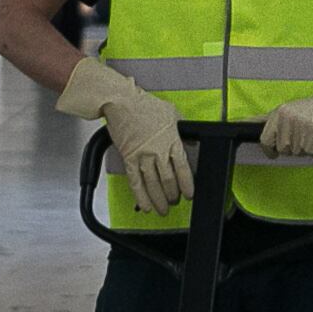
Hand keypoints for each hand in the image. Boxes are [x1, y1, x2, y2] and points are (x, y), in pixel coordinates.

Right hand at [59, 57, 190, 214]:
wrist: (121, 102)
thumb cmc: (144, 104)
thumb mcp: (172, 113)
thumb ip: (182, 129)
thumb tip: (190, 140)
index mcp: (171, 140)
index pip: (183, 169)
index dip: (187, 185)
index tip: (189, 194)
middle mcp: (157, 151)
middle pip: (168, 180)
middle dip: (173, 195)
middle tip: (175, 201)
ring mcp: (142, 156)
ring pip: (153, 185)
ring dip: (159, 200)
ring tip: (162, 209)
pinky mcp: (128, 159)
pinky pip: (135, 182)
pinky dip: (140, 196)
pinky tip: (144, 206)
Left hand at [256, 60, 312, 159]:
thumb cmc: (311, 110)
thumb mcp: (286, 110)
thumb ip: (266, 119)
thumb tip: (245, 121)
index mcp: (279, 113)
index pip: (265, 140)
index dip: (270, 149)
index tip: (274, 152)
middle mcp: (288, 119)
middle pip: (283, 149)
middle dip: (293, 148)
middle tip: (302, 136)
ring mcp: (302, 125)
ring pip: (298, 152)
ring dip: (306, 149)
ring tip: (312, 135)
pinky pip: (312, 152)